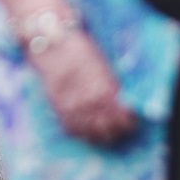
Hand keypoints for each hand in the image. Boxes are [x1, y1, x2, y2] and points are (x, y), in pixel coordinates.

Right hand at [30, 30, 136, 145]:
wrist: (50, 45)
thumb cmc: (79, 50)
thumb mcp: (102, 67)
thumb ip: (112, 89)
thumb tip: (122, 105)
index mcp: (104, 92)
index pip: (122, 120)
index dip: (128, 122)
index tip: (129, 120)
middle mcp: (89, 105)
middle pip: (109, 131)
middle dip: (116, 131)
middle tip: (119, 127)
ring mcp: (73, 110)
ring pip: (91, 134)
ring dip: (101, 135)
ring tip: (105, 131)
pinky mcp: (59, 110)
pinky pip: (75, 130)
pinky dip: (83, 132)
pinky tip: (88, 129)